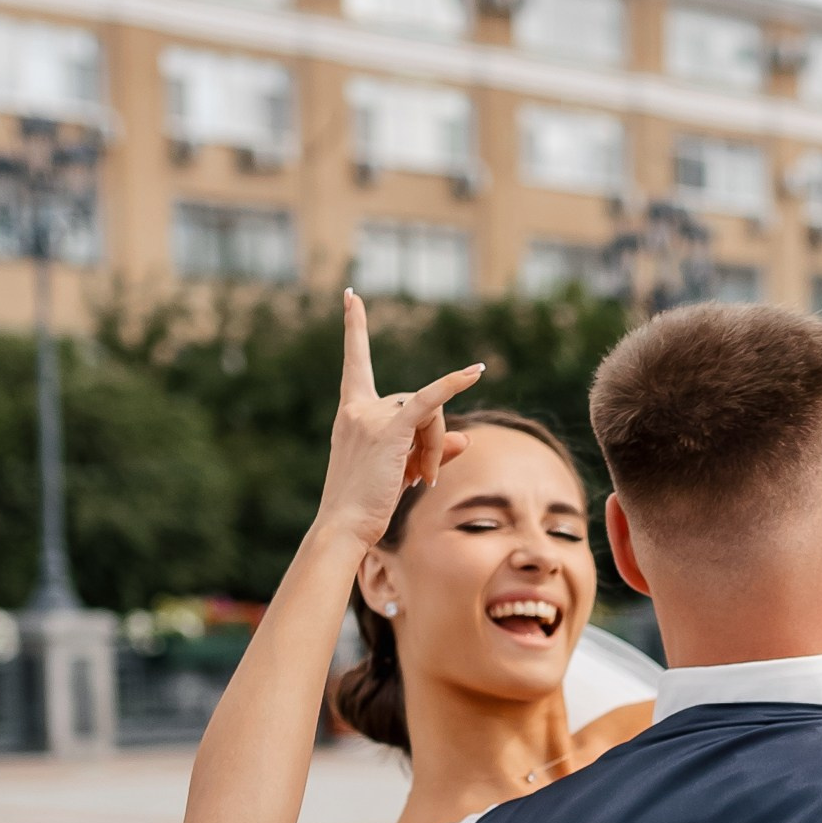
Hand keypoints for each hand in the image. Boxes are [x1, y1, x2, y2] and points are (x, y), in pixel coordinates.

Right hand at [314, 291, 484, 551]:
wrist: (345, 526)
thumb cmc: (366, 504)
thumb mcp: (400, 471)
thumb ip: (432, 449)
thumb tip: (466, 439)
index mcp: (351, 413)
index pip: (355, 362)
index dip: (355, 328)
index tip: (351, 296)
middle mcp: (358, 409)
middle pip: (416, 403)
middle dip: (431, 440)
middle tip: (428, 478)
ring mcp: (371, 417)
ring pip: (428, 414)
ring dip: (436, 447)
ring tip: (427, 480)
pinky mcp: (391, 430)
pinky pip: (430, 400)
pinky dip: (454, 385)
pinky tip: (475, 372)